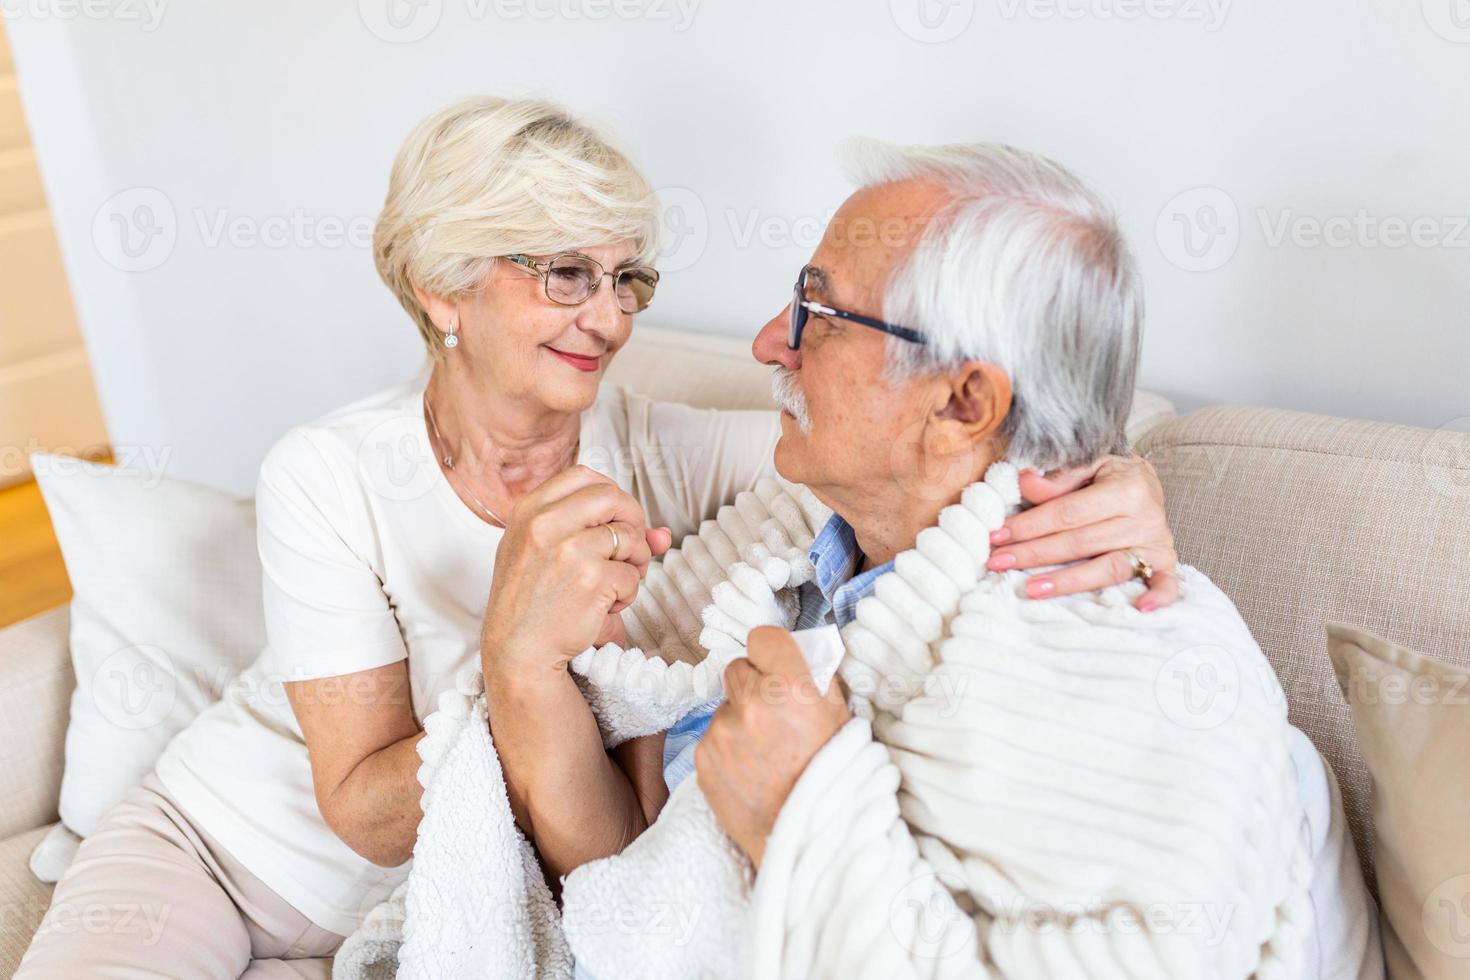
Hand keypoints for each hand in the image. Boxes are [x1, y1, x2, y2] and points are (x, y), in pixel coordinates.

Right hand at [481, 465, 671, 682]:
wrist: (517, 651)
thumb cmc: (532, 603)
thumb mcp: (549, 554)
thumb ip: (600, 532)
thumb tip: (662, 534)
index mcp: (529, 511)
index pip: (584, 476)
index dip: (611, 495)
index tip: (614, 519)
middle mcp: (545, 524)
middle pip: (612, 496)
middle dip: (632, 521)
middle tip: (628, 550)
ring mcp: (568, 550)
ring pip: (629, 536)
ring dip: (634, 563)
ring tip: (612, 585)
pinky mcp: (591, 579)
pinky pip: (632, 575)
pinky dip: (627, 593)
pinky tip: (604, 607)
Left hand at [695, 627, 850, 865]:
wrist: (809, 841)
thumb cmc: (834, 781)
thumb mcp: (841, 721)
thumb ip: (818, 682)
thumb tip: (803, 655)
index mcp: (791, 689)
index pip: (763, 637)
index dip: (771, 651)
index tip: (777, 664)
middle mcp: (752, 705)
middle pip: (737, 669)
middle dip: (754, 687)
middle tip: (774, 717)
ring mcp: (722, 733)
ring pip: (724, 708)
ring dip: (740, 722)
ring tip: (764, 755)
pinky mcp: (703, 760)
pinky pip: (712, 739)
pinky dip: (727, 750)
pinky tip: (749, 772)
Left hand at [986, 454, 1178, 610]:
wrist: (1145, 479)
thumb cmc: (1108, 472)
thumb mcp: (1086, 462)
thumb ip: (1059, 476)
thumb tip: (1025, 483)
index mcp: (1124, 488)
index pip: (1067, 513)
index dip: (1029, 525)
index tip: (997, 536)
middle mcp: (1143, 518)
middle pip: (1080, 543)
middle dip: (1034, 554)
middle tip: (998, 562)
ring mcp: (1155, 543)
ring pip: (1108, 569)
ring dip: (1068, 582)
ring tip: (1031, 589)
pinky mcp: (1165, 561)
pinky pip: (1166, 583)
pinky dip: (1160, 597)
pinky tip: (1142, 610)